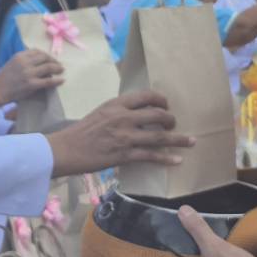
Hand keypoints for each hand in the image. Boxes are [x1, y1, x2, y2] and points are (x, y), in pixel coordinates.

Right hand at [0, 49, 63, 106]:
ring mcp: (29, 73)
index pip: (37, 51)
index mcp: (19, 56)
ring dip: (57, 68)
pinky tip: (61, 80)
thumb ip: (23, 61)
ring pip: (48, 67)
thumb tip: (38, 62)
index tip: (50, 58)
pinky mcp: (32, 84)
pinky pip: (48, 81)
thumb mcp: (12, 63)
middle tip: (58, 65)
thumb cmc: (3, 79)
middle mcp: (25, 62)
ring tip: (62, 70)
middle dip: (53, 60)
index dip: (46, 54)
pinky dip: (57, 80)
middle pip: (45, 57)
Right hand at [47, 91, 193, 176]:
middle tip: (174, 124)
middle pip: (157, 115)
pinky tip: (177, 160)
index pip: (146, 96)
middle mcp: (123, 118)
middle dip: (171, 120)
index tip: (167, 105)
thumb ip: (119, 111)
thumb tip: (137, 114)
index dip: (161, 100)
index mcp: (116, 104)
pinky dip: (166, 158)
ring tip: (190, 141)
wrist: (66, 149)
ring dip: (178, 139)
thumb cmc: (81, 132)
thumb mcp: (100, 112)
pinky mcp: (124, 155)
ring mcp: (125, 137)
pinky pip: (150, 156)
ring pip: (159, 136)